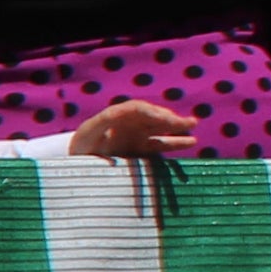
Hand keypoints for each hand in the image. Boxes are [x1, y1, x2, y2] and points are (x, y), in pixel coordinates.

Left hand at [72, 99, 194, 160]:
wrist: (78, 162)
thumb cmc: (80, 146)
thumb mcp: (87, 133)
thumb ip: (102, 122)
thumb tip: (116, 114)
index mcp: (116, 116)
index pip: (138, 109)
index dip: (151, 112)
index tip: (163, 118)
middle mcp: (130, 123)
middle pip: (153, 116)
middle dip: (169, 118)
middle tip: (185, 122)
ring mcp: (137, 135)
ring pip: (161, 128)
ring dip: (177, 126)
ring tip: (193, 124)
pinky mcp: (142, 149)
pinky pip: (162, 143)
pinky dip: (176, 142)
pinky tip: (191, 141)